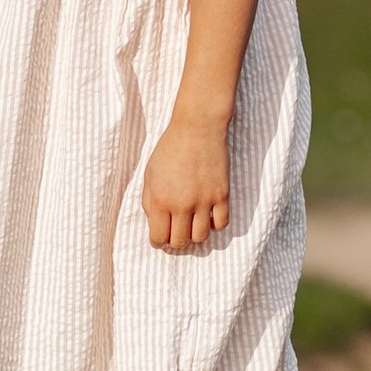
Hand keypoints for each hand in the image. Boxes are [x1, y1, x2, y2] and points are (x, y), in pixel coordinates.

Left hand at [143, 109, 230, 252]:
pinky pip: (221, 224)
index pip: (158, 238)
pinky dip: (214, 224)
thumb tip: (154, 222)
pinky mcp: (222, 195)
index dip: (158, 241)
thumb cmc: (170, 149)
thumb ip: (148, 200)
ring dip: (194, 235)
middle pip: (179, 242)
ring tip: (192, 224)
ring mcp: (204, 201)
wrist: (197, 128)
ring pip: (201, 238)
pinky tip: (208, 216)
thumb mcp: (149, 173)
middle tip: (176, 230)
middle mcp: (181, 205)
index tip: (160, 235)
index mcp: (159, 199)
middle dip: (175, 240)